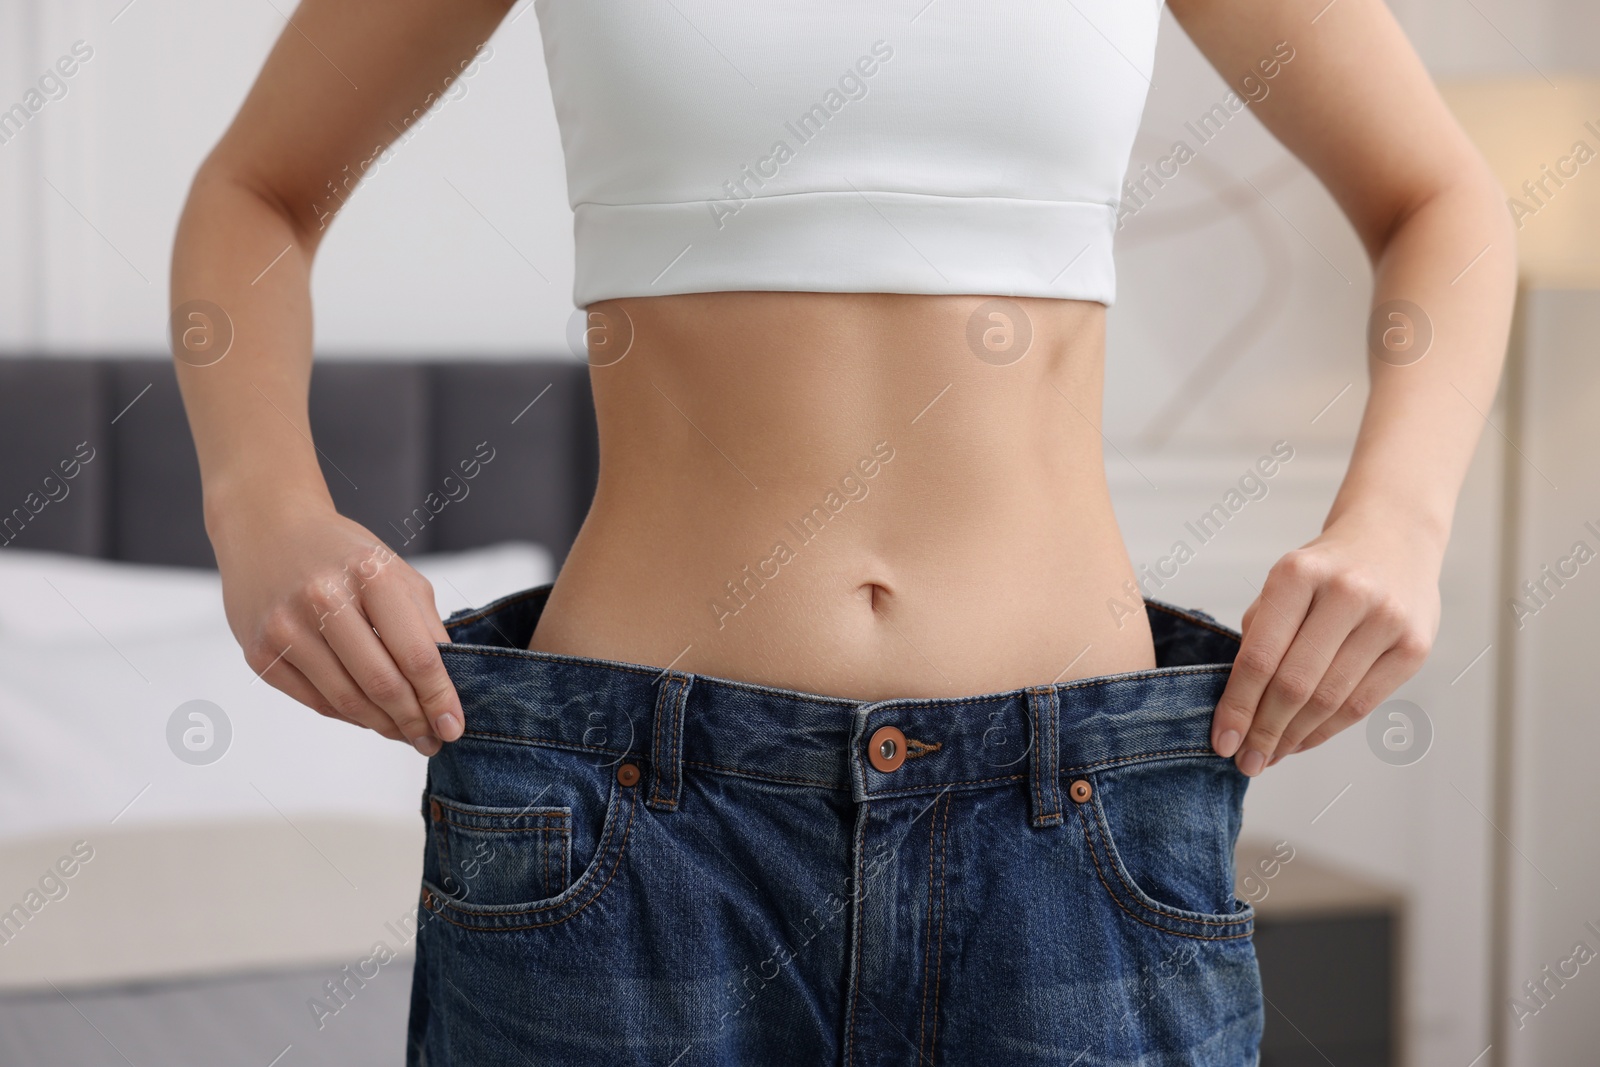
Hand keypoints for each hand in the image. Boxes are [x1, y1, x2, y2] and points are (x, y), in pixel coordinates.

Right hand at [211, 493, 463, 754]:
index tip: (454, 728)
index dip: (440, 699)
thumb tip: (446, 690)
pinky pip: (315, 701)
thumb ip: (425, 627)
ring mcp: (285, 628)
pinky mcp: (259, 652)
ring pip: (347, 701)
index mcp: (370, 575)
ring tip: (405, 734)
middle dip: (414, 721)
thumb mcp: (396, 573)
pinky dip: (348, 716)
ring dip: (383, 726)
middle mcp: (324, 599)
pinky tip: (369, 717)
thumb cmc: (343, 554)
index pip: (417, 655)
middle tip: (431, 740)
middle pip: (382, 684)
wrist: (266, 527)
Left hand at [1210, 514, 1440, 774]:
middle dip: (1264, 732)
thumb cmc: (1324, 570)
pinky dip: (1327, 730)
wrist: (1393, 538)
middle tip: (1246, 762)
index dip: (1238, 706)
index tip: (1221, 741)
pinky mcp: (1415, 647)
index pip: (1260, 656)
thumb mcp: (1282, 583)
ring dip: (1294, 738)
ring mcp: (1387, 620)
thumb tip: (1239, 708)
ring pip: (1331, 701)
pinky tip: (1303, 740)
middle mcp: (1347, 593)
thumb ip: (1260, 634)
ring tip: (1271, 756)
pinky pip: (1363, 704)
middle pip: (1295, 685)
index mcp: (1298, 573)